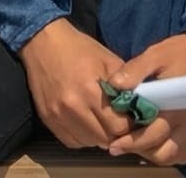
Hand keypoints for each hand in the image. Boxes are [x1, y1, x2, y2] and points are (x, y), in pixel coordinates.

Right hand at [19, 19, 131, 150]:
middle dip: (115, 132)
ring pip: (89, 142)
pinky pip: (72, 141)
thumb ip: (127, 85)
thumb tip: (143, 108)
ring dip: (99, 136)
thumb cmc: (79, 49)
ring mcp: (58, 115)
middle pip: (105, 139)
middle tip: (118, 121)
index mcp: (90, 90)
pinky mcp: (48, 119)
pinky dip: (82, 136)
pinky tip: (86, 123)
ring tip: (102, 121)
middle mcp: (73, 107)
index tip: (131, 117)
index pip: (119, 127)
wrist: (42, 42)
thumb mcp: (109, 60)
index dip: (129, 124)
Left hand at [103, 33, 185, 165]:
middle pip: (162, 152)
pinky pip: (184, 154)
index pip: (153, 134)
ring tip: (134, 143)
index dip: (131, 142)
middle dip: (138, 150)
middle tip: (118, 145)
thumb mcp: (157, 54)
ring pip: (173, 156)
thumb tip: (114, 84)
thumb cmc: (184, 54)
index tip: (113, 144)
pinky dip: (167, 153)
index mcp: (176, 108)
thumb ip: (136, 69)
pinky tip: (154, 143)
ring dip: (152, 153)